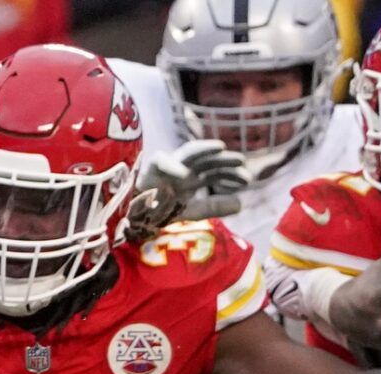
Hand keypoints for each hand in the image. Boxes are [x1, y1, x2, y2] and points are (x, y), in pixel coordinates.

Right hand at [134, 139, 250, 220]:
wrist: (133, 218)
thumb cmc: (159, 212)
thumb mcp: (191, 210)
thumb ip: (214, 206)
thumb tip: (241, 203)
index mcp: (192, 179)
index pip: (216, 172)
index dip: (231, 174)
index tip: (247, 180)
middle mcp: (183, 170)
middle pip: (207, 160)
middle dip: (223, 159)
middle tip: (241, 161)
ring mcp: (168, 167)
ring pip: (188, 152)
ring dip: (203, 149)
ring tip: (220, 148)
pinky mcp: (150, 169)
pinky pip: (160, 161)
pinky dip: (171, 166)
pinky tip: (183, 174)